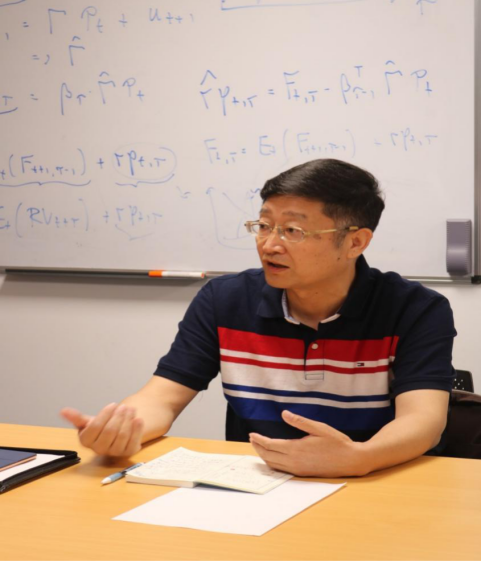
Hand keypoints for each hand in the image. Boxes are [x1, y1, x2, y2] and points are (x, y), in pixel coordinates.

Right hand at [60, 403, 143, 456]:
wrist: (115, 434)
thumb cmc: (100, 426)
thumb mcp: (88, 422)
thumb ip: (77, 418)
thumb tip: (63, 411)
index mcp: (86, 441)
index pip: (95, 427)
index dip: (105, 415)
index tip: (113, 404)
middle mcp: (99, 450)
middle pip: (110, 431)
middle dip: (118, 417)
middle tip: (124, 407)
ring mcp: (114, 453)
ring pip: (122, 435)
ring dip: (128, 420)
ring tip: (131, 409)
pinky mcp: (128, 453)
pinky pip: (133, 441)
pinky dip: (137, 430)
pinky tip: (138, 419)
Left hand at [249, 410, 365, 477]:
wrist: (351, 460)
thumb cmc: (336, 442)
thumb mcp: (318, 427)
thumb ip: (299, 421)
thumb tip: (284, 414)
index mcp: (296, 449)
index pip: (270, 445)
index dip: (259, 440)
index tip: (252, 434)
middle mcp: (294, 462)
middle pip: (268, 456)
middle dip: (257, 447)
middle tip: (252, 439)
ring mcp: (298, 470)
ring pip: (273, 465)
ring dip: (263, 456)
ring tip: (258, 447)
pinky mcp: (302, 474)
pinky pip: (281, 470)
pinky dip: (272, 463)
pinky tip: (272, 458)